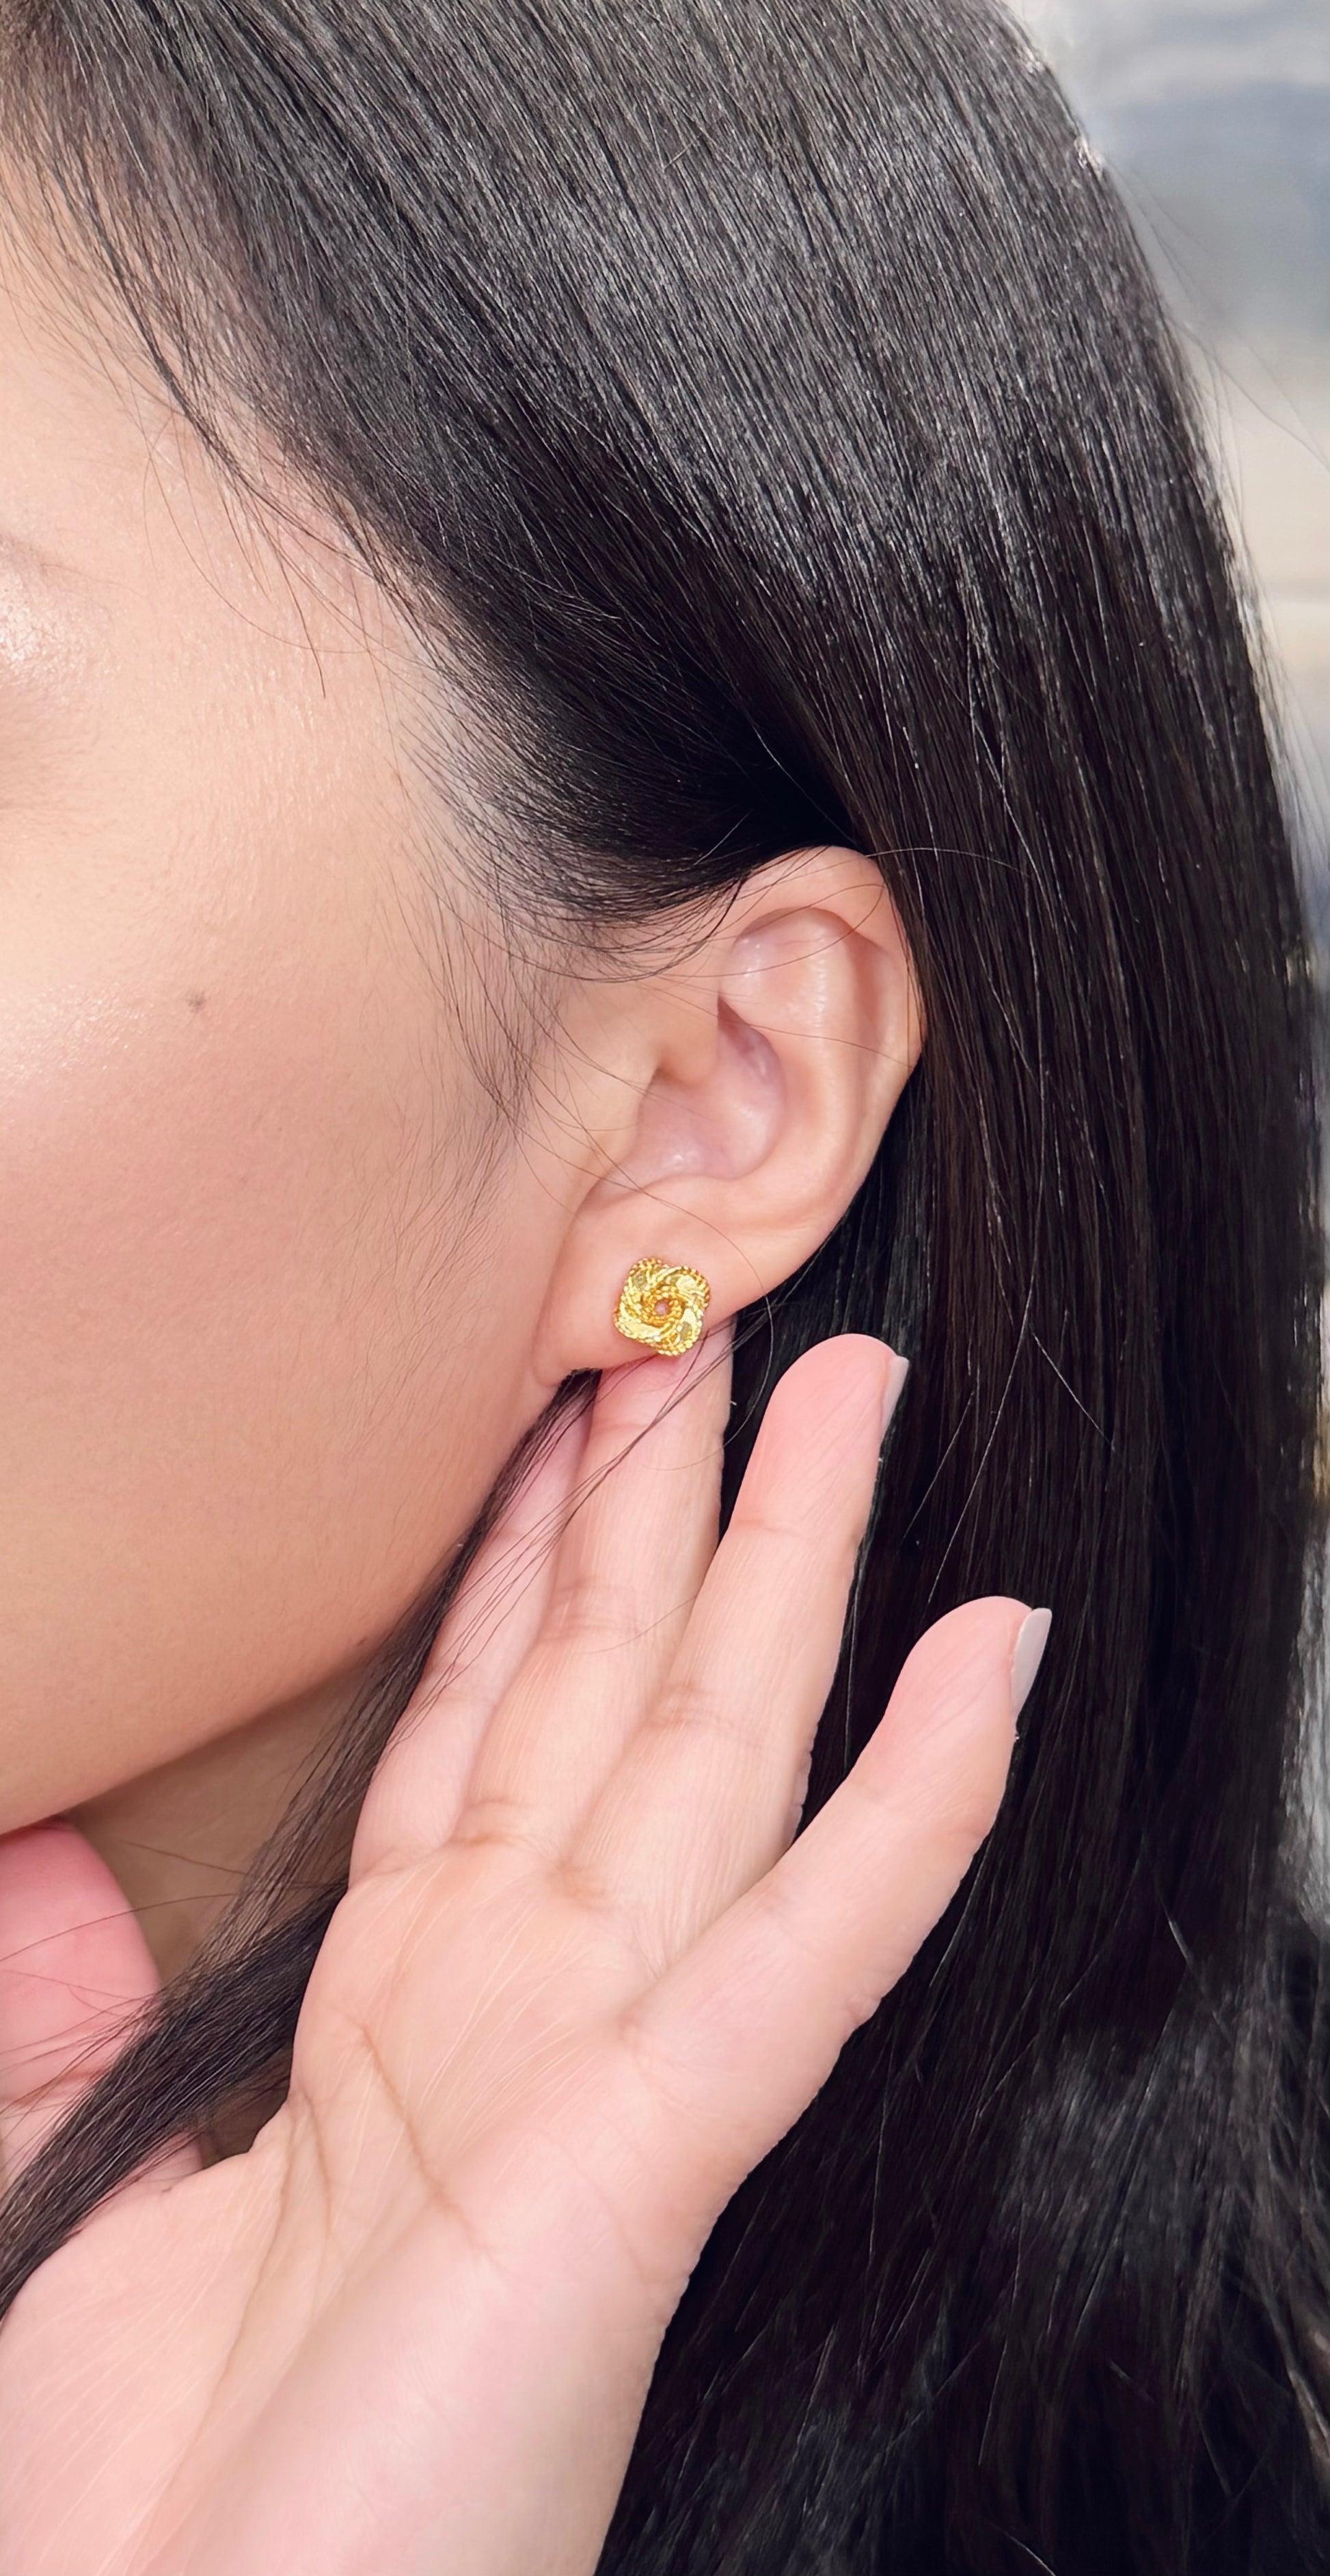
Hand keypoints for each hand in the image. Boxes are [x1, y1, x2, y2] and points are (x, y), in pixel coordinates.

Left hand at [0, 1335, 1042, 2573]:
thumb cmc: (150, 2486)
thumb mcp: (78, 2171)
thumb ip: (71, 1990)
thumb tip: (38, 1840)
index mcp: (397, 2002)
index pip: (482, 1716)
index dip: (527, 1552)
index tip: (562, 1409)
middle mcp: (511, 2003)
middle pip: (614, 1689)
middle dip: (675, 1498)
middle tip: (730, 1322)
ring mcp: (592, 2072)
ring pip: (718, 1757)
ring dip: (794, 1570)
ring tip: (857, 1399)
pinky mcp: (640, 2165)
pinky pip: (798, 1954)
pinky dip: (909, 1808)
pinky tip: (986, 1665)